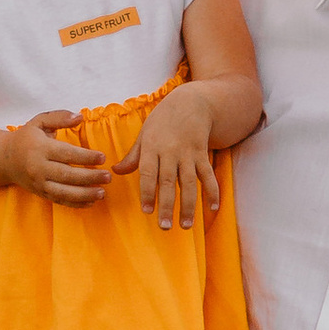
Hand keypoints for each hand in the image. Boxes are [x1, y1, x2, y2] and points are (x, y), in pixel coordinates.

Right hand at [4, 112, 110, 206]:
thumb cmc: (26, 137)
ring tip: (102, 193)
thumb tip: (80, 117)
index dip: (85, 157)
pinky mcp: (40, 193)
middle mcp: (38, 168)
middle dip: (89, 177)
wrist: (4, 159)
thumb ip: (60, 117)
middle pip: (67, 175)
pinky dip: (76, 204)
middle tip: (108, 177)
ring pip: (64, 192)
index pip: (66, 154)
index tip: (102, 157)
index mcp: (40, 148)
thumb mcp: (40, 121)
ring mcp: (39, 183)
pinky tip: (91, 202)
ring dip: (85, 194)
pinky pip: (59, 201)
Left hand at [123, 91, 219, 231]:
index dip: (148, 192)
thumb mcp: (144, 135)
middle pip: (169, 182)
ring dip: (188, 205)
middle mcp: (171, 152)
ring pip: (189, 183)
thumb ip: (133, 156)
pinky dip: (212, 191)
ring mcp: (188, 154)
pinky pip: (208, 175)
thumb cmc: (162, 121)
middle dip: (167, 205)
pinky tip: (212, 208)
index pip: (148, 173)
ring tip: (185, 225)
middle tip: (165, 227)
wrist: (190, 102)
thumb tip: (115, 172)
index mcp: (152, 147)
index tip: (147, 211)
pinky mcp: (203, 154)